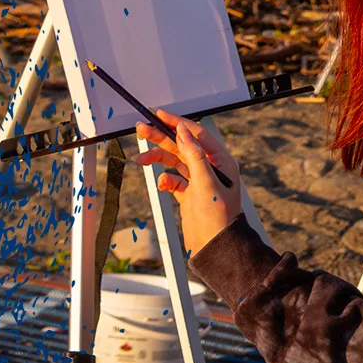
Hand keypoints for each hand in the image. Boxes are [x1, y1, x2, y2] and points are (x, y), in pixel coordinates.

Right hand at [133, 110, 244, 255]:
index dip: (177, 123)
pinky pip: (173, 180)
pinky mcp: (189, 195)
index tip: (159, 115)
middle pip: (183, 146)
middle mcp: (211, 169)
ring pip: (175, 162)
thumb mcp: (205, 182)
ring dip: (158, 158)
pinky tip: (161, 184)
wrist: (215, 248)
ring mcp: (199, 182)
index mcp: (221, 161)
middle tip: (141, 129)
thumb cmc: (218, 217)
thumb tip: (184, 131)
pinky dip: (165, 180)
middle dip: (162, 137)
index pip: (197, 134)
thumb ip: (194, 155)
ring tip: (141, 158)